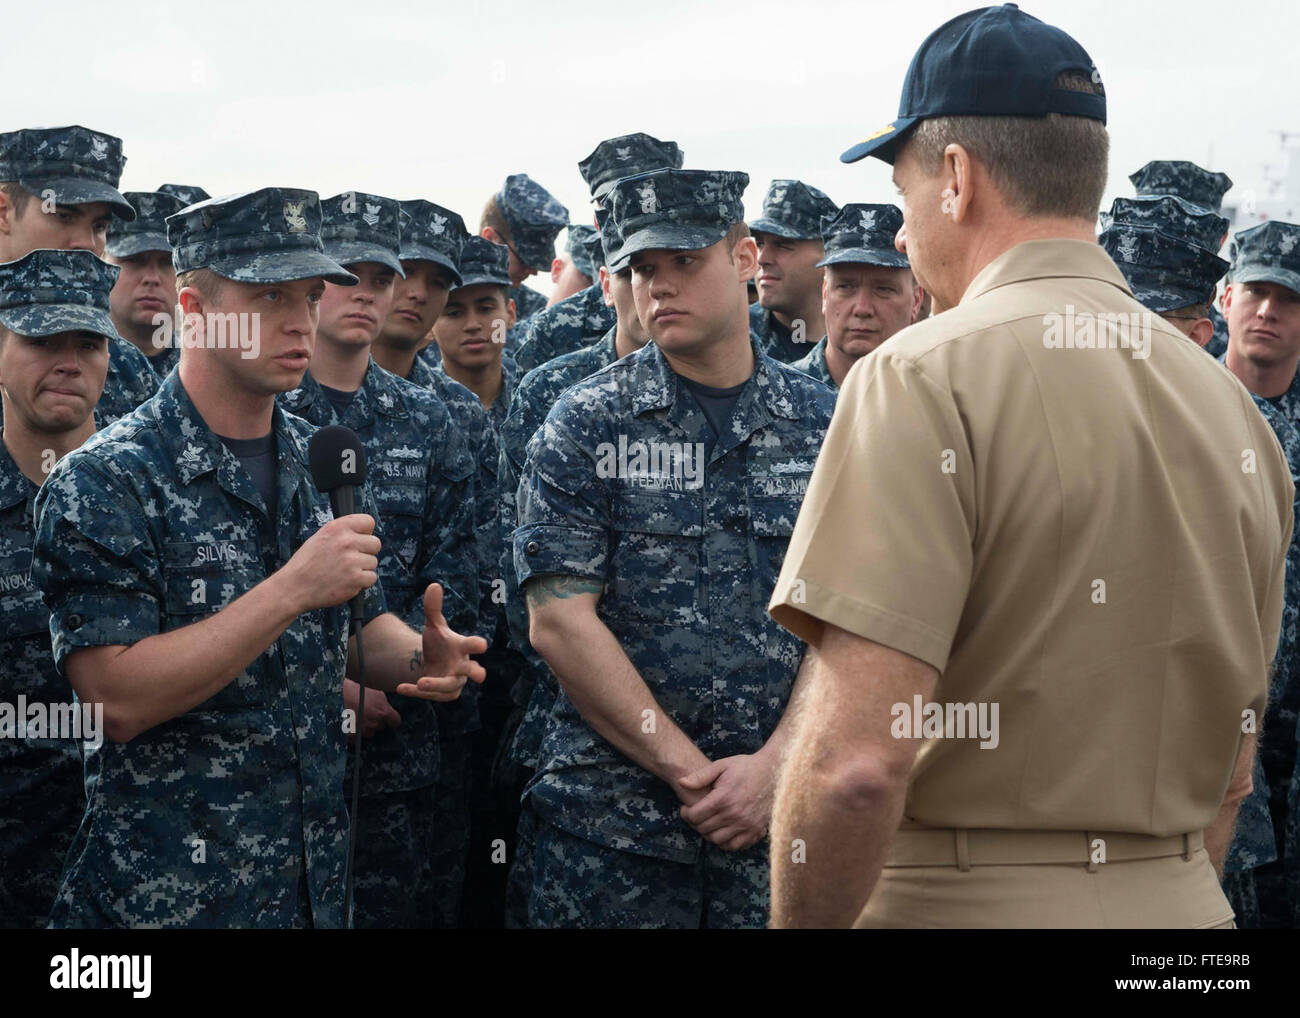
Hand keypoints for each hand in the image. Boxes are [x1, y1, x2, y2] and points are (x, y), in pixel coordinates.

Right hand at [277, 514, 379, 612]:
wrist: (294, 587)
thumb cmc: (307, 563)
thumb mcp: (321, 537)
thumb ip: (343, 532)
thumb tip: (366, 532)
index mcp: (337, 528)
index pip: (368, 521)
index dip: (366, 532)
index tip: (360, 539)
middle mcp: (345, 541)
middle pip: (376, 543)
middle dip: (366, 552)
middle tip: (351, 560)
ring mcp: (351, 561)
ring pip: (373, 562)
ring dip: (362, 569)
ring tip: (344, 572)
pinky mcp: (355, 579)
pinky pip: (372, 578)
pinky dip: (362, 582)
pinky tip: (346, 582)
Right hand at [343, 678, 400, 742]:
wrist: (335, 695)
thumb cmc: (355, 691)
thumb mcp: (376, 694)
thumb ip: (384, 705)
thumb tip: (388, 711)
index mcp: (383, 712)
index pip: (395, 722)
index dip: (392, 720)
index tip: (389, 719)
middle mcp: (375, 723)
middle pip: (380, 727)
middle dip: (375, 722)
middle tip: (366, 713)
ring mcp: (363, 731)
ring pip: (368, 733)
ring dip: (364, 728)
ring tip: (356, 717)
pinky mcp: (351, 737)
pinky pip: (357, 738)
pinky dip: (354, 733)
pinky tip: (349, 723)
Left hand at [394, 583, 488, 701]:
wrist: (432, 663)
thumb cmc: (439, 642)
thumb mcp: (433, 625)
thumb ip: (433, 608)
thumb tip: (433, 585)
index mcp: (462, 647)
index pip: (473, 645)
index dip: (478, 645)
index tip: (482, 645)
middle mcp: (463, 666)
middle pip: (474, 671)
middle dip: (477, 673)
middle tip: (481, 675)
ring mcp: (454, 682)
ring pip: (449, 686)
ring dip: (436, 685)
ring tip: (421, 683)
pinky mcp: (442, 694)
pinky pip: (430, 695)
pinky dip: (415, 692)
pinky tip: (401, 687)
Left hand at [678, 753, 775, 851]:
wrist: (774, 772)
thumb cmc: (746, 767)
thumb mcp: (722, 765)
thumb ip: (700, 776)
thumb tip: (681, 783)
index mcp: (723, 798)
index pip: (695, 816)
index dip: (686, 814)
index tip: (686, 809)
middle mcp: (734, 814)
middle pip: (703, 829)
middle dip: (695, 823)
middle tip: (696, 815)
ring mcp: (746, 824)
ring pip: (717, 840)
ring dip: (709, 833)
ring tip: (709, 822)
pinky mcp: (756, 830)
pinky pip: (735, 846)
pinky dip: (725, 842)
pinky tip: (723, 831)